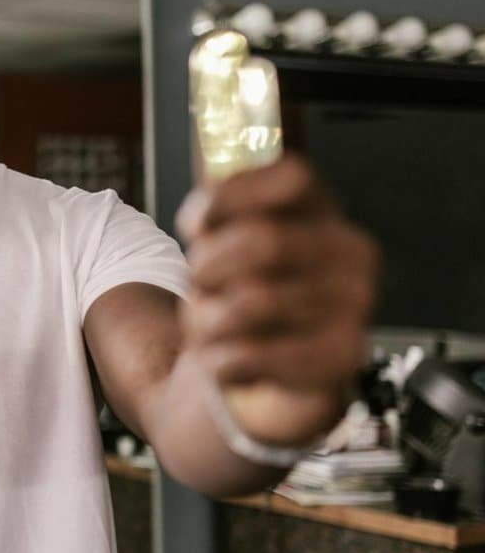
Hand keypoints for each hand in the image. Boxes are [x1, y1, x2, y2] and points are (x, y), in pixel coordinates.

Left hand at [177, 155, 378, 445]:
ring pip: (253, 302)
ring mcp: (356, 307)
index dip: (232, 195)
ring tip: (209, 327)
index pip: (293, 177)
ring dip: (207, 320)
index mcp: (324, 212)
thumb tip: (203, 218)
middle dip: (209, 266)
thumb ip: (216, 215)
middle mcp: (352, 253)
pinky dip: (219, 361)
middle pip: (265, 240)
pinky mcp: (342, 359)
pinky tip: (224, 360)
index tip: (195, 225)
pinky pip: (254, 355)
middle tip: (197, 284)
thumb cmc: (246, 294)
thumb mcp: (227, 244)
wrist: (272, 375)